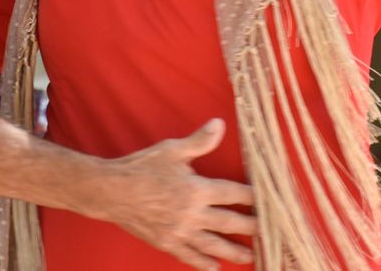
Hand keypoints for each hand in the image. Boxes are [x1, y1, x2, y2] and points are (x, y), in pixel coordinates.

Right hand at [105, 119, 256, 269]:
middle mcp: (192, 214)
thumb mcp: (171, 150)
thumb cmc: (141, 168)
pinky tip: (215, 268)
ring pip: (214, 245)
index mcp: (197, 189)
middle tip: (270, 233)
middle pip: (230, 223)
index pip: (234, 194)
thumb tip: (220, 124)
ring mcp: (180, 232)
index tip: (270, 201)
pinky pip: (190, 256)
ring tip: (250, 257)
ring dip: (234, 252)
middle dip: (252, 228)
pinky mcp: (167, 243)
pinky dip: (204, 263)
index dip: (253, 197)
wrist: (110, 192)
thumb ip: (199, 141)